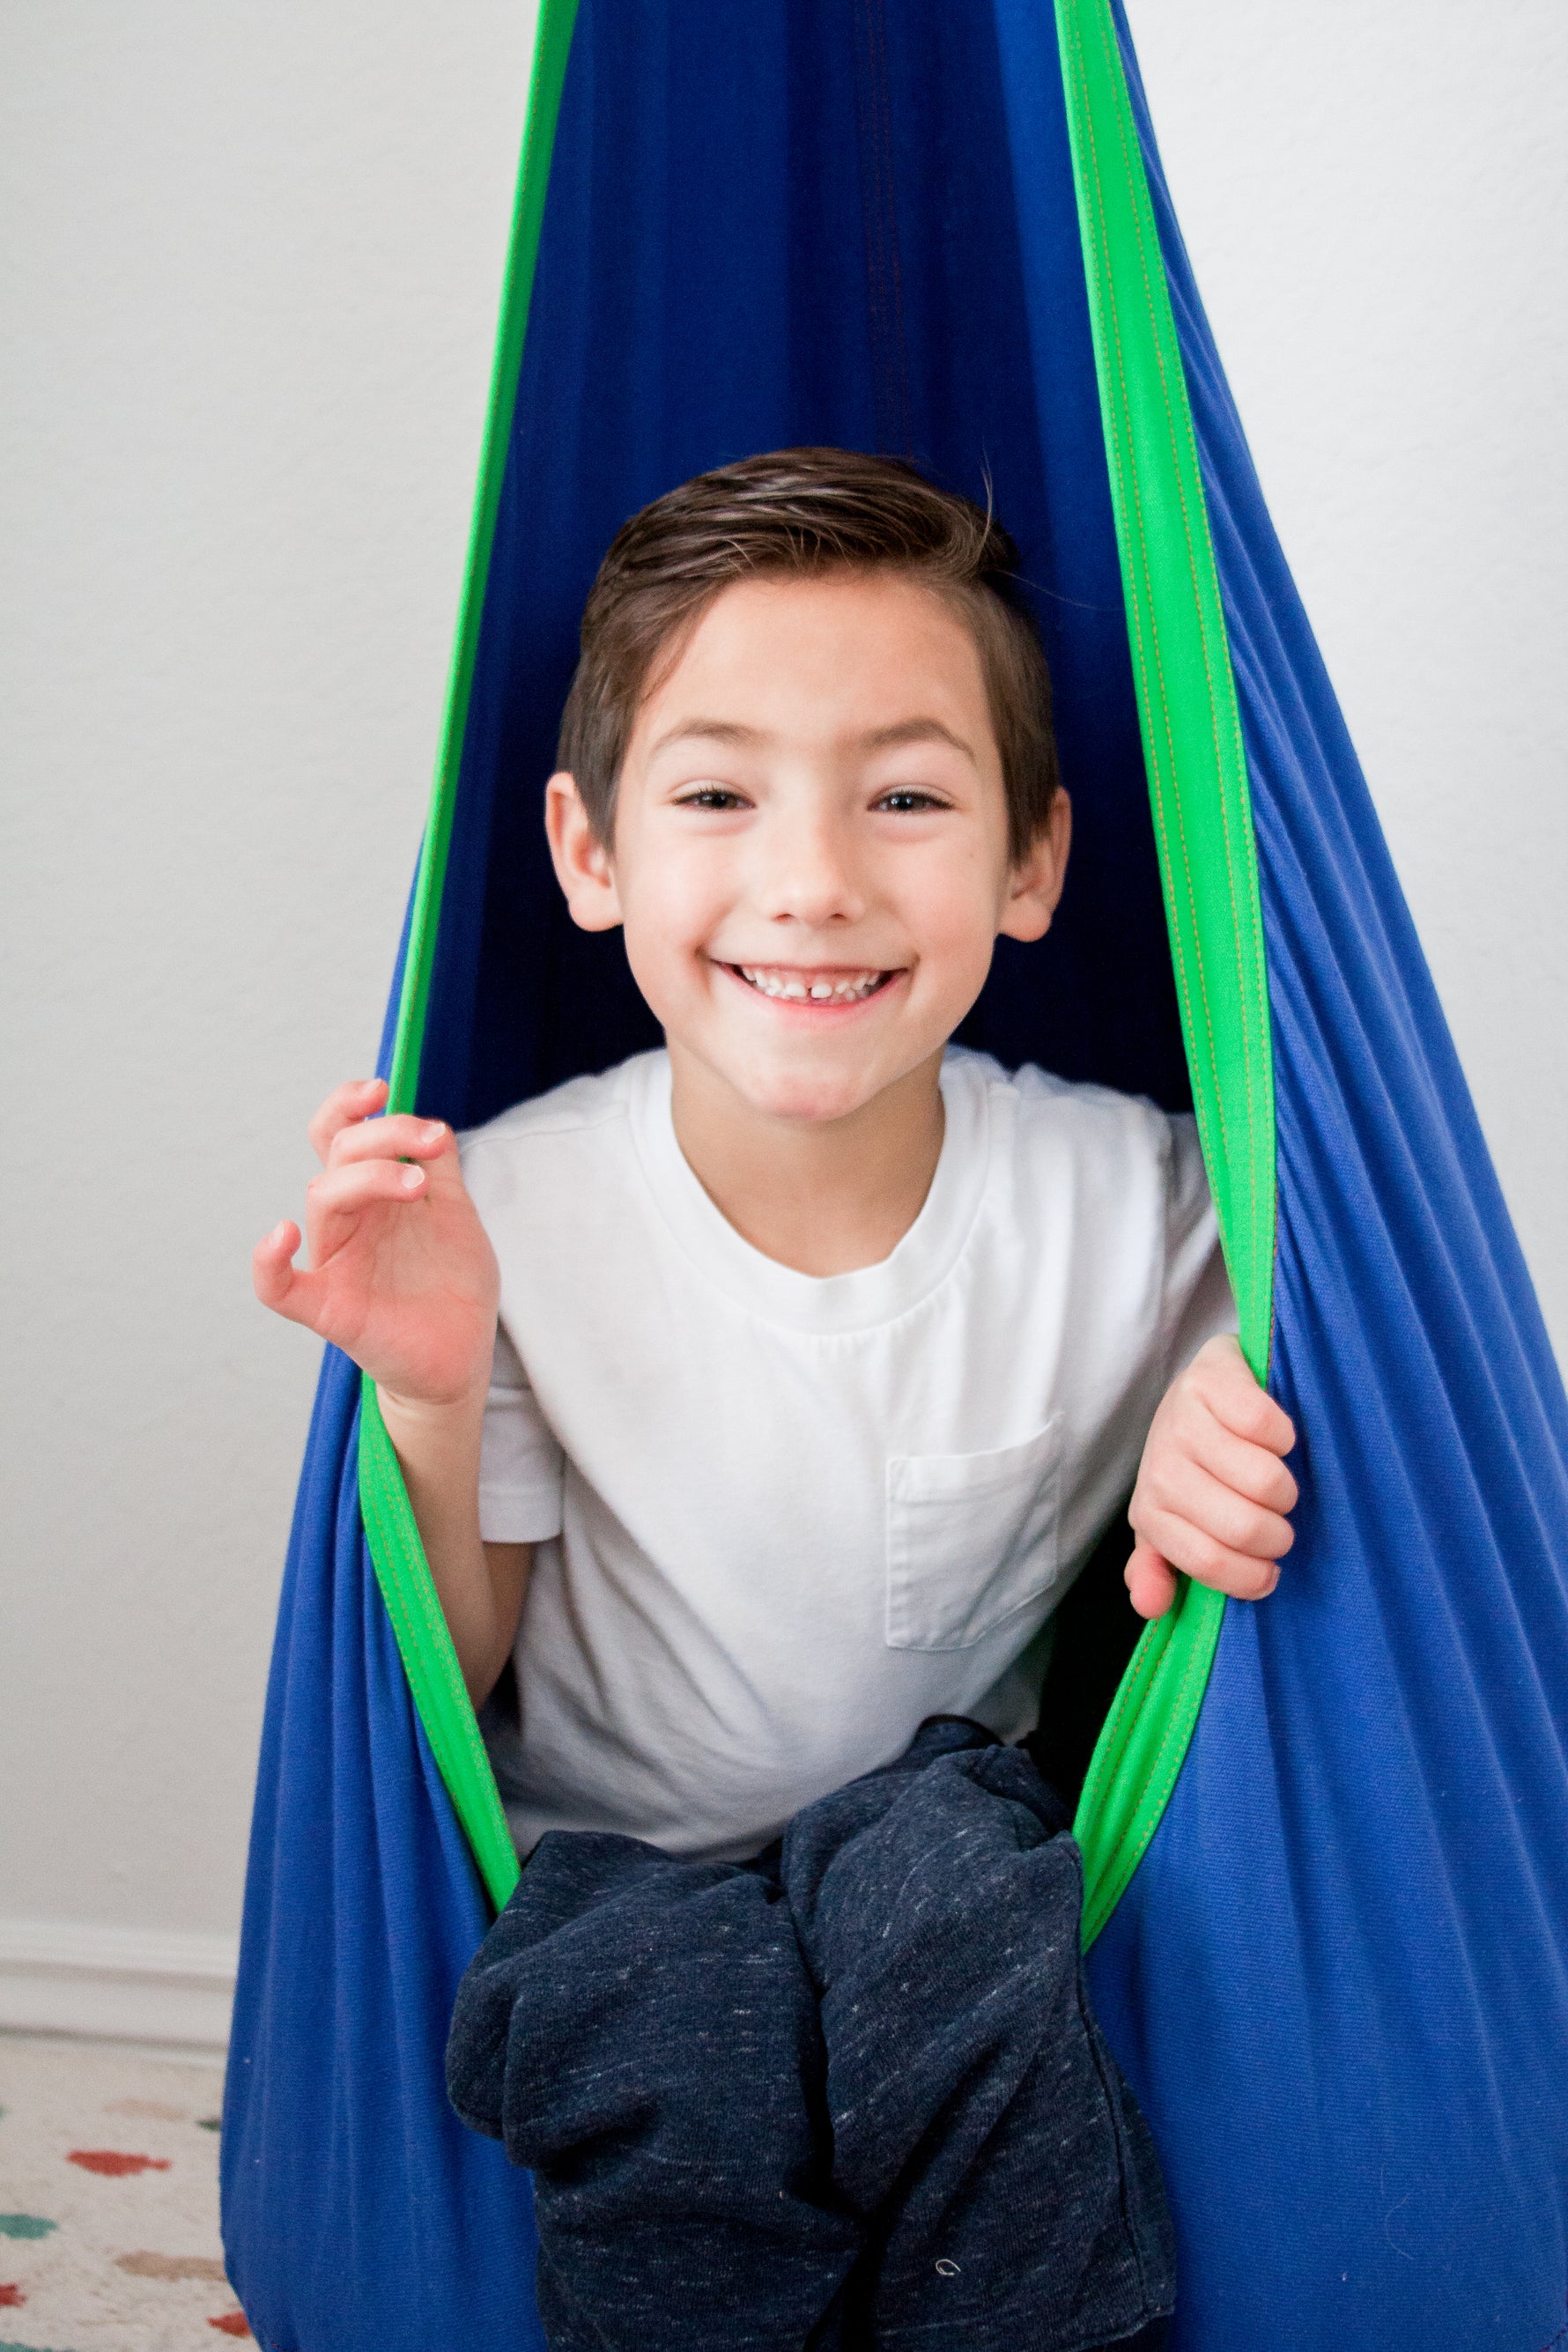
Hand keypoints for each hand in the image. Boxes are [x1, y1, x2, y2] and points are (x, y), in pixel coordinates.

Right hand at [253, 1077, 499, 1408]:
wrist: (463, 1356)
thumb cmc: (451, 1284)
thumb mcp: (456, 1214)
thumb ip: (439, 1168)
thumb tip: (432, 1124)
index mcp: (372, 1194)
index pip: (340, 1135)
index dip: (347, 1104)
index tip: (380, 1088)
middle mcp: (348, 1222)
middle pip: (336, 1156)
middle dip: (380, 1135)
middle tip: (427, 1145)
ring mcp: (335, 1262)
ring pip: (322, 1199)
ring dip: (368, 1177)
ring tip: (417, 1185)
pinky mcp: (329, 1309)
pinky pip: (278, 1289)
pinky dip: (268, 1263)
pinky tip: (282, 1235)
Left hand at [1124, 1333, 1296, 1620]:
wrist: (1204, 1389)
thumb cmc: (1196, 1466)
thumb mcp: (1173, 1521)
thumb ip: (1160, 1568)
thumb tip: (1151, 1605)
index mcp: (1151, 1511)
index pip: (1209, 1561)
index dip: (1253, 1575)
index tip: (1270, 1569)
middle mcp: (1160, 1467)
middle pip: (1243, 1525)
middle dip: (1276, 1532)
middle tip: (1278, 1520)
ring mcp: (1183, 1420)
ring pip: (1264, 1480)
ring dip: (1285, 1488)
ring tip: (1279, 1484)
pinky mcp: (1211, 1378)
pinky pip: (1267, 1426)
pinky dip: (1284, 1438)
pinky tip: (1276, 1440)